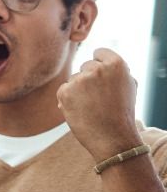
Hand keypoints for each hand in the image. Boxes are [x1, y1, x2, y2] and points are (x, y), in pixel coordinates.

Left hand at [57, 48, 140, 162]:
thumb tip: (100, 58)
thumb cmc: (122, 113)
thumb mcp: (128, 86)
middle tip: (100, 99)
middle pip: (85, 66)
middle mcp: (97, 69)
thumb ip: (115, 70)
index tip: (103, 79)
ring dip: (78, 91)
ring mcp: (80, 80)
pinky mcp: (65, 92)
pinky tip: (81, 111)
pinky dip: (68, 100)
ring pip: (74, 79)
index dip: (100, 65)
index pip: (99, 52)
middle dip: (89, 80)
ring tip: (92, 107)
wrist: (113, 138)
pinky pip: (63, 90)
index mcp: (116, 64)